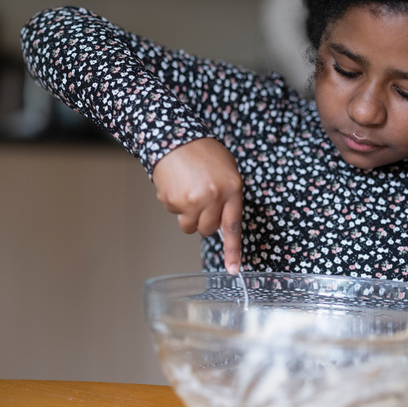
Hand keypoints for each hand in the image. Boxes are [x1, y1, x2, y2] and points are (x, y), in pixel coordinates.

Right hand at [152, 138, 242, 273]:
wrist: (174, 136)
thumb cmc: (203, 152)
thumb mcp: (227, 171)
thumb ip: (229, 197)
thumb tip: (223, 223)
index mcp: (232, 188)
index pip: (233, 226)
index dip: (233, 250)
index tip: (234, 269)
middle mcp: (213, 197)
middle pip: (208, 229)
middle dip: (204, 220)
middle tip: (201, 199)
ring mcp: (192, 200)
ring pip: (190, 226)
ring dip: (189, 215)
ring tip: (188, 190)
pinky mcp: (173, 201)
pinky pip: (175, 214)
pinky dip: (175, 203)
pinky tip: (177, 185)